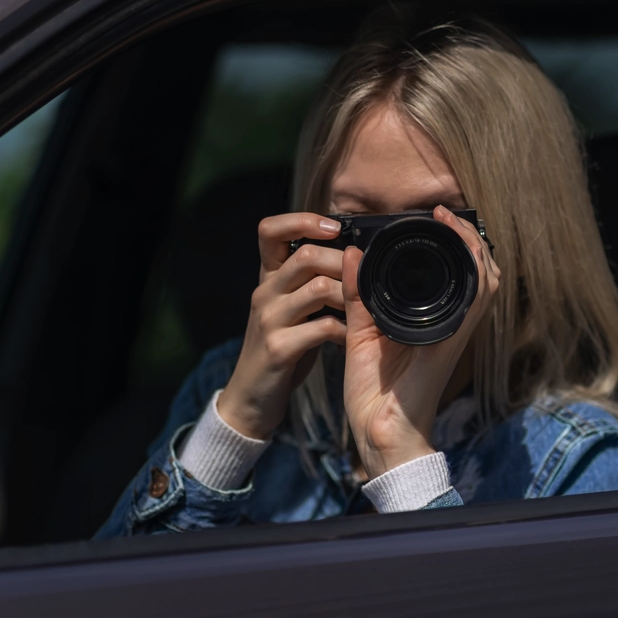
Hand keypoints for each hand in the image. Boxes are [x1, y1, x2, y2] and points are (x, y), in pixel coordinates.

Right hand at [220, 213, 346, 438]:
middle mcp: (264, 292)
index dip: (302, 220)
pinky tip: (354, 337)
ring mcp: (269, 320)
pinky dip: (346, 330)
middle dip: (343, 263)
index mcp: (268, 277)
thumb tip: (352, 256)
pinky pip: (322, 328)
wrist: (251, 396)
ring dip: (350, 296)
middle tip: (366, 279)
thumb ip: (312, 280)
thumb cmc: (284, 346)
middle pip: (306, 255)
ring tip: (365, 308)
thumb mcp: (292, 307)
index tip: (335, 228)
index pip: (270, 230)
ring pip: (317, 288)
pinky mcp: (278, 348)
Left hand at [341, 205, 501, 478]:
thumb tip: (352, 254)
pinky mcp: (451, 343)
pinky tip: (462, 252)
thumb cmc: (373, 393)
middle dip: (469, 237)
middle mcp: (449, 325)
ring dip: (474, 248)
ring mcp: (455, 334)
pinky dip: (474, 273)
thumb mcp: (360, 334)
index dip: (455, 244)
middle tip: (447, 213)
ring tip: (453, 222)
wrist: (378, 433)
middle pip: (480, 273)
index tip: (435, 217)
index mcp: (429, 323)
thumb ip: (358, 295)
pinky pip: (474, 303)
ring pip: (486, 281)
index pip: (455, 276)